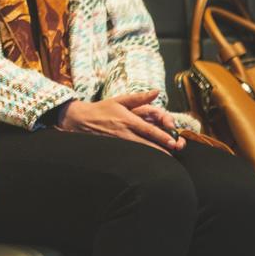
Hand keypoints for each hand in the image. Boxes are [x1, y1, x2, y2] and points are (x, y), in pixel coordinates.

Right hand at [58, 90, 184, 154]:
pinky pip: (131, 156)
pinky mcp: (115, 148)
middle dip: (161, 150)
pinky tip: (148, 163)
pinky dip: (141, 159)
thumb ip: (140, 97)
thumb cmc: (102, 109)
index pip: (148, 130)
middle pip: (146, 144)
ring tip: (166, 161)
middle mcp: (124, 132)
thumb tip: (156, 92)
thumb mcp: (120, 100)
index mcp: (127, 119)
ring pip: (140, 151)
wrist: (81, 120)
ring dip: (153, 156)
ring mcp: (119, 142)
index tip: (173, 142)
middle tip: (174, 154)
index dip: (161, 137)